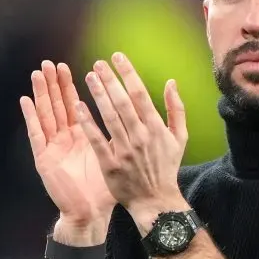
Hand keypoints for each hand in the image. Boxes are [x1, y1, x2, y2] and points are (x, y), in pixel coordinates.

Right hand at [20, 61, 115, 232]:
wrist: (90, 214)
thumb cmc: (103, 190)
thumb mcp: (113, 158)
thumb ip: (117, 137)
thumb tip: (132, 118)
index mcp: (82, 137)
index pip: (76, 106)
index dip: (72, 87)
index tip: (71, 67)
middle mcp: (66, 140)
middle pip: (58, 106)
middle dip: (55, 85)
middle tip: (51, 63)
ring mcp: (53, 148)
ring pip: (46, 115)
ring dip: (41, 94)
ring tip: (38, 73)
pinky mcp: (44, 159)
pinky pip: (36, 134)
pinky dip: (31, 117)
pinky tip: (26, 100)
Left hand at [77, 53, 188, 219]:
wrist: (156, 201)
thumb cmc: (166, 168)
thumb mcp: (179, 138)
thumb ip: (176, 109)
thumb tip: (171, 82)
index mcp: (156, 128)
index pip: (140, 94)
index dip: (128, 73)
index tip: (117, 57)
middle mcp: (140, 137)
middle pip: (123, 102)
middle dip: (110, 80)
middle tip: (98, 63)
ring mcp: (125, 151)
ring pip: (109, 117)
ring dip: (98, 95)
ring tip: (89, 77)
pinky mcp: (111, 165)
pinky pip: (97, 140)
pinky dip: (88, 122)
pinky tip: (78, 106)